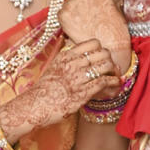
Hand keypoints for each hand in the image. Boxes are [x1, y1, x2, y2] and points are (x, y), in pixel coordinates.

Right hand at [0, 39, 118, 139]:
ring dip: (114, 71)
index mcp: (66, 55)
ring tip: (115, 76)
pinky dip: (113, 82)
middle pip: (103, 53)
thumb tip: (81, 56)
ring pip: (105, 66)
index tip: (102, 57)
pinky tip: (116, 84)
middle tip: (111, 68)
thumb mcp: (54, 67)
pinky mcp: (82, 93)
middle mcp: (72, 64)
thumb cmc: (44, 89)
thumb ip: (68, 60)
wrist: (34, 106)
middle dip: (110, 60)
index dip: (101, 49)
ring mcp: (77, 78)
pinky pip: (104, 82)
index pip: (93, 43)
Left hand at [58, 0, 130, 72]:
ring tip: (84, 26)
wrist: (110, 46)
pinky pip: (62, 16)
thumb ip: (101, 0)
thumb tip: (95, 1)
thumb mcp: (113, 8)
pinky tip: (77, 29)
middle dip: (81, 6)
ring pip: (69, 6)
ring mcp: (71, 2)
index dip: (91, 1)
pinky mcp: (63, 14)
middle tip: (88, 19)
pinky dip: (67, 23)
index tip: (94, 8)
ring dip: (73, 14)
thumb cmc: (115, 30)